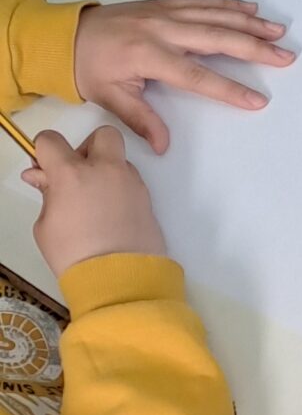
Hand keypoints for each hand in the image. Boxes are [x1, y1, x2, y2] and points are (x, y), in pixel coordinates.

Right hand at [23, 128, 166, 273]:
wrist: (119, 279)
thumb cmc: (73, 254)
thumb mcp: (45, 226)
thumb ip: (46, 194)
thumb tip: (40, 176)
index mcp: (72, 173)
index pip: (51, 140)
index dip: (43, 152)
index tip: (44, 171)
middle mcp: (106, 170)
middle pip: (101, 135)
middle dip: (87, 148)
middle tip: (77, 176)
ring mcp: (132, 183)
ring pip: (119, 161)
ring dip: (105, 172)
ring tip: (94, 203)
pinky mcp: (148, 199)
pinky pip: (131, 183)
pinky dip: (119, 190)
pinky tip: (111, 216)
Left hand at [73, 0, 292, 152]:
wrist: (64, 35)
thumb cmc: (87, 68)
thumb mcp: (110, 98)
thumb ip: (141, 120)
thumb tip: (164, 146)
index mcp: (148, 55)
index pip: (197, 76)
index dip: (229, 89)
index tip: (258, 100)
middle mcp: (162, 29)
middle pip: (217, 38)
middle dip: (254, 47)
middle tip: (286, 56)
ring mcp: (164, 13)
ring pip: (215, 15)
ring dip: (249, 23)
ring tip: (278, 30)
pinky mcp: (164, 4)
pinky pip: (202, 1)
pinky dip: (227, 4)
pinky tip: (249, 9)